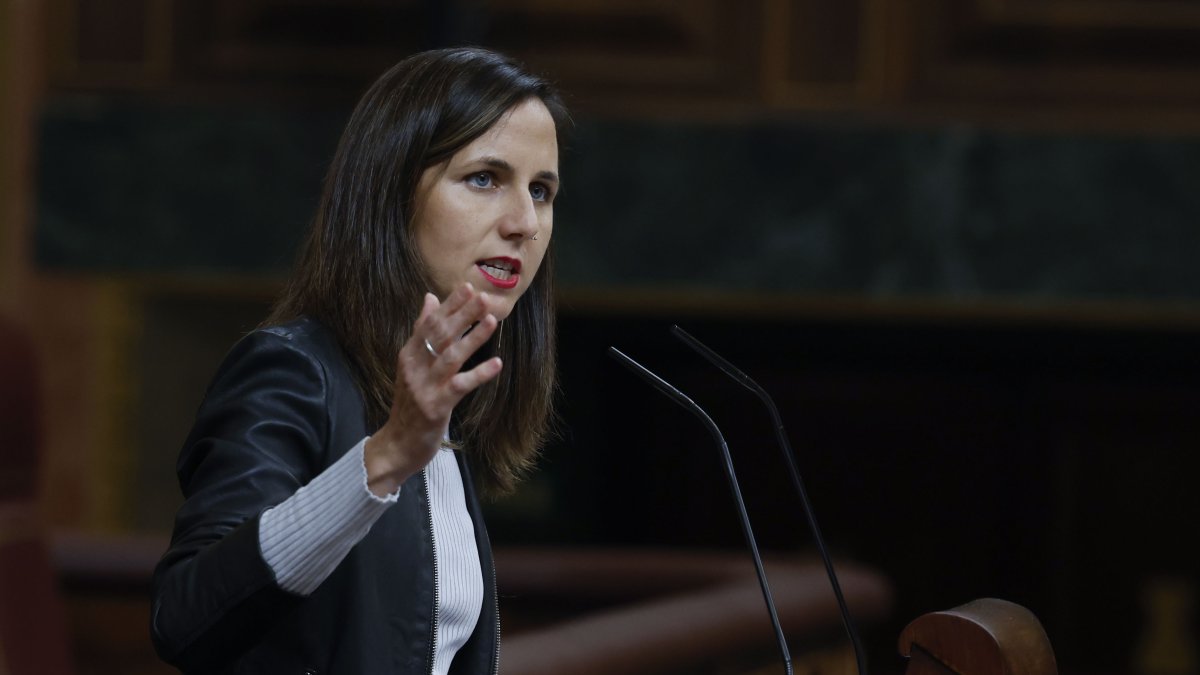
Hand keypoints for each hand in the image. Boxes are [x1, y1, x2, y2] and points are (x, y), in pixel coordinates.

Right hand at [364, 283, 501, 495]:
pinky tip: (497, 364)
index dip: (450, 305)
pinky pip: (460, 387)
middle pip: (440, 335)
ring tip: (492, 321)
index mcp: (409, 354)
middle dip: (463, 314)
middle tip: (484, 297)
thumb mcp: (413, 365)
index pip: (430, 323)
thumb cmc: (411, 403)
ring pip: (451, 356)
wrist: (398, 443)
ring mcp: (425, 386)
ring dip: (473, 338)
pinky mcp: (436, 406)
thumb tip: (430, 298)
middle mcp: (415, 367)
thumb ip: (421, 332)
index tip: (469, 287)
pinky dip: (479, 374)